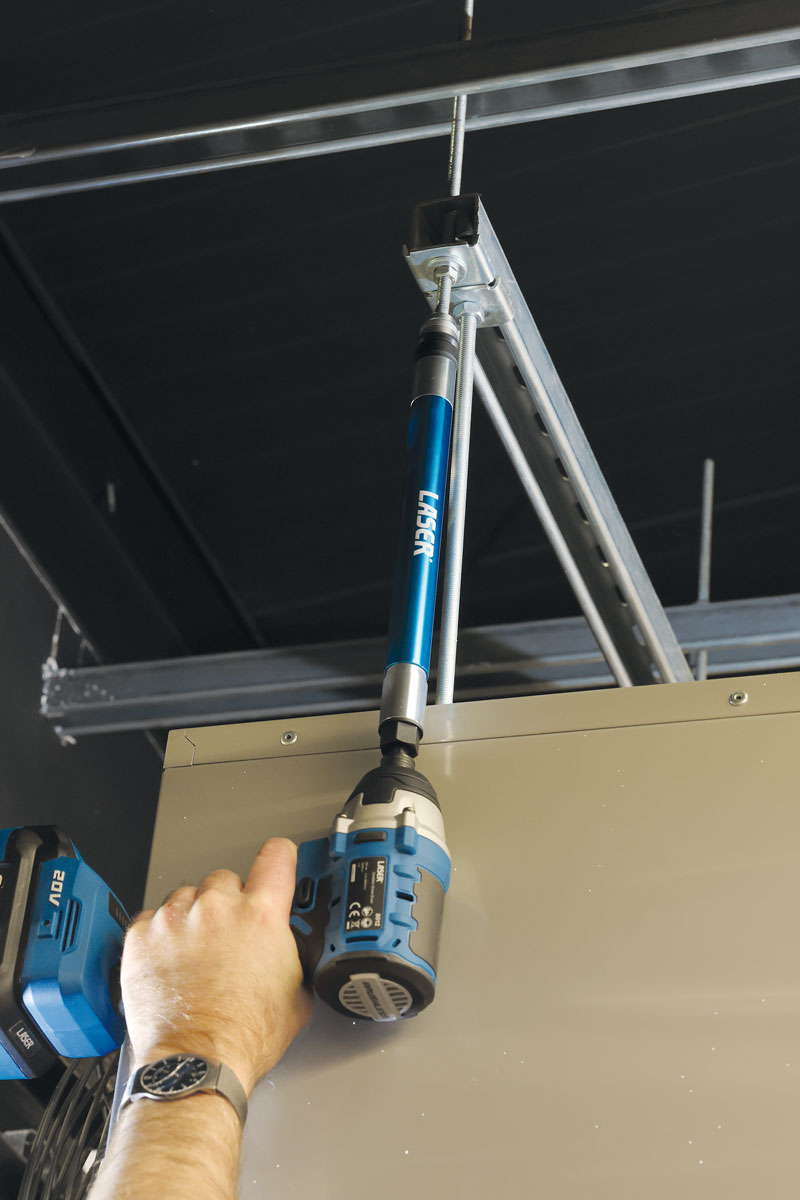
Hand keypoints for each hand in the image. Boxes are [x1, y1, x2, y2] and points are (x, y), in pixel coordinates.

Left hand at [121, 838, 312, 1094]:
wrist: (195, 1063)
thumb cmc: (243, 1036)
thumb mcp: (296, 992)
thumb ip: (293, 954)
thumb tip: (289, 947)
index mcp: (261, 915)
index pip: (276, 856)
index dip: (279, 858)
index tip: (276, 861)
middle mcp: (217, 907)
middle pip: (226, 879)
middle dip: (229, 903)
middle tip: (228, 938)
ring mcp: (175, 919)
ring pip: (186, 896)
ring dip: (193, 918)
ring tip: (195, 956)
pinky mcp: (141, 937)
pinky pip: (152, 918)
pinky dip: (160, 936)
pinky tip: (170, 963)